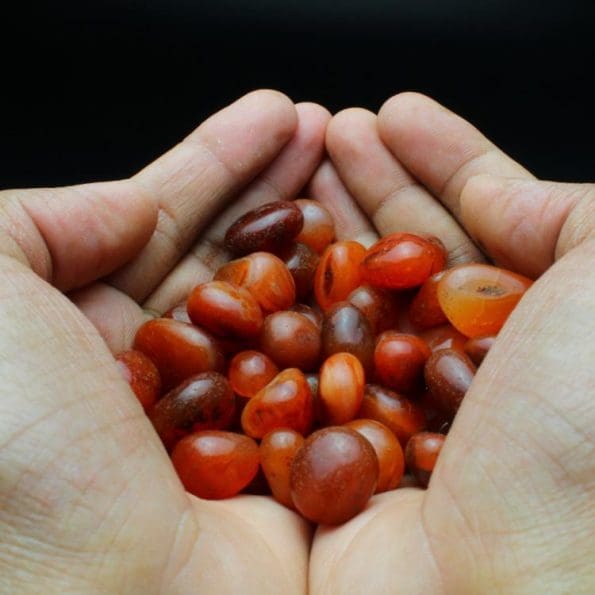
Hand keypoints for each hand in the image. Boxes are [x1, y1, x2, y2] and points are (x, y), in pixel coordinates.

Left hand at [0, 90, 329, 592]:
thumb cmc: (21, 459)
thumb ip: (37, 224)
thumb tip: (132, 203)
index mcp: (83, 338)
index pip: (160, 225)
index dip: (217, 164)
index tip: (271, 115)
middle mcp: (158, 376)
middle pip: (231, 255)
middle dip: (277, 186)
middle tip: (322, 127)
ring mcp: (229, 416)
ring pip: (284, 301)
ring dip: (321, 234)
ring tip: (358, 170)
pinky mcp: (288, 457)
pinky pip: (329, 365)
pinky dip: (353, 310)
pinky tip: (379, 255)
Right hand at [307, 93, 594, 592]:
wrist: (521, 589)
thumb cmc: (586, 436)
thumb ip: (570, 219)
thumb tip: (496, 189)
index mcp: (533, 328)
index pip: (475, 219)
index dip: (435, 160)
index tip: (392, 115)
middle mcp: (464, 368)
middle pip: (403, 251)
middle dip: (367, 184)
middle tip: (326, 130)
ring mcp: (396, 406)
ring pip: (347, 295)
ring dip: (319, 230)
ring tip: (291, 169)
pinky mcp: (336, 446)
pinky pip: (300, 359)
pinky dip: (281, 307)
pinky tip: (260, 258)